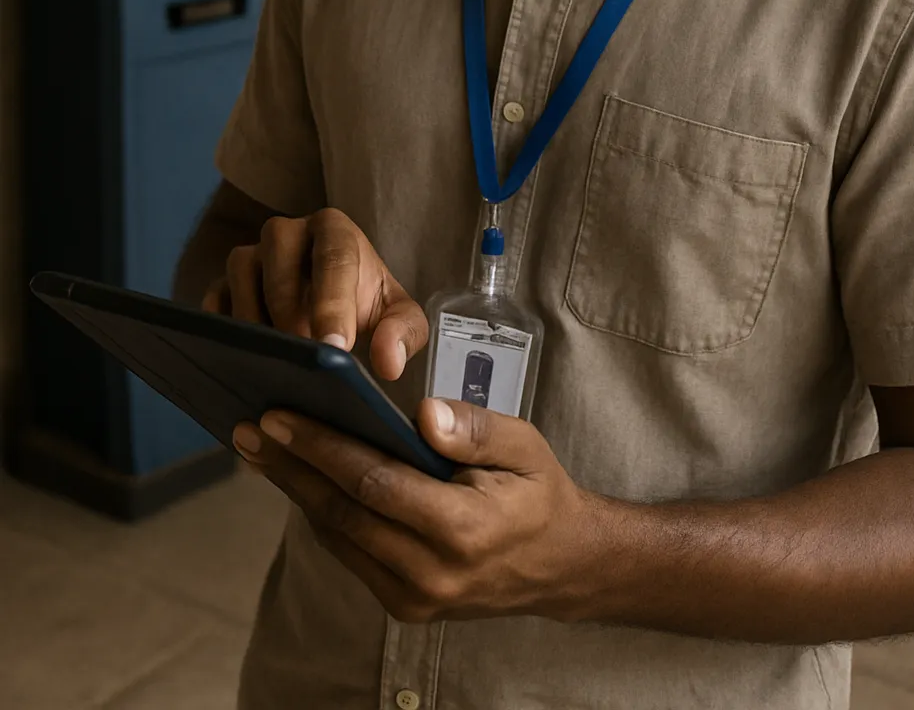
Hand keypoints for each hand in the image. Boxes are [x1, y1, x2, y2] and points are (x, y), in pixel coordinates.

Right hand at [203, 210, 425, 379]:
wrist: (330, 309)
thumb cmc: (364, 304)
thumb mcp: (397, 317)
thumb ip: (404, 334)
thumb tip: (389, 363)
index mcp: (335, 230)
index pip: (334, 256)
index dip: (333, 302)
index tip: (335, 347)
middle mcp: (288, 232)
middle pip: (280, 254)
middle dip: (292, 309)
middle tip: (306, 356)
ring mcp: (251, 254)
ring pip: (241, 269)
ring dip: (257, 316)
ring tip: (277, 358)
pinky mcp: (223, 283)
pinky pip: (214, 297)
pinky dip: (225, 326)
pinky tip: (243, 357)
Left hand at [232, 399, 607, 623]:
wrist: (559, 564)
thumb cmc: (538, 492)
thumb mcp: (525, 445)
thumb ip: (475, 429)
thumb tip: (422, 414)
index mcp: (463, 528)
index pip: (374, 483)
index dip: (323, 448)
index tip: (281, 415)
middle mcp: (431, 573)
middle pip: (342, 513)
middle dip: (291, 467)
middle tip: (249, 427)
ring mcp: (413, 597)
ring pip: (338, 536)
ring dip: (296, 490)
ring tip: (261, 448)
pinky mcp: (402, 604)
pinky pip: (350, 552)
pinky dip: (322, 511)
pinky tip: (299, 477)